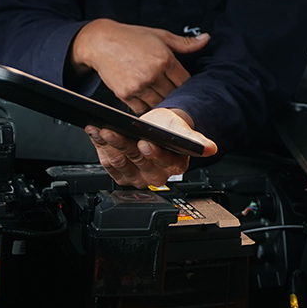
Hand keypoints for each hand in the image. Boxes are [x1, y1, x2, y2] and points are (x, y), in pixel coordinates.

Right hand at [70, 19, 209, 113]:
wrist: (100, 42)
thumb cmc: (131, 37)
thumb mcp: (161, 36)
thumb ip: (185, 42)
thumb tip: (206, 39)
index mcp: (165, 59)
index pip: (185, 81)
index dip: (186, 83)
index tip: (182, 83)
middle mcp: (152, 74)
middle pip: (173, 94)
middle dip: (174, 93)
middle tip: (171, 90)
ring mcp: (138, 86)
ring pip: (159, 103)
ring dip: (161, 101)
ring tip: (159, 94)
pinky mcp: (125, 94)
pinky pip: (142, 109)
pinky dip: (146, 106)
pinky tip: (146, 98)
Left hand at [85, 107, 216, 187]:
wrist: (157, 129)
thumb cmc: (169, 129)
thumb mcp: (183, 130)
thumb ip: (195, 139)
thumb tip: (210, 148)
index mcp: (175, 166)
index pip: (163, 161)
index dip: (153, 153)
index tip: (145, 142)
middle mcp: (156, 177)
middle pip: (136, 160)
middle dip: (122, 144)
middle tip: (111, 131)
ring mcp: (137, 178)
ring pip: (119, 162)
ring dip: (107, 145)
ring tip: (100, 130)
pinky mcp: (121, 176)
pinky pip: (107, 164)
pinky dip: (100, 147)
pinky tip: (96, 134)